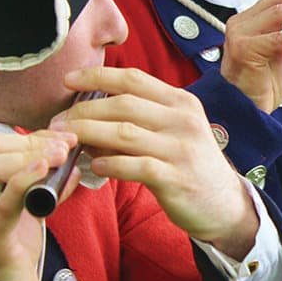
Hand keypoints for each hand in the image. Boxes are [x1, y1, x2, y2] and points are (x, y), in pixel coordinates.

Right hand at [0, 130, 77, 280]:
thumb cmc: (11, 244)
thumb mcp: (24, 205)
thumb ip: (43, 183)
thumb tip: (72, 163)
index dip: (31, 138)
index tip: (63, 139)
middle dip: (30, 143)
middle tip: (64, 148)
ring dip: (29, 156)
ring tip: (59, 157)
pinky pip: (2, 204)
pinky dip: (22, 181)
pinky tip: (43, 170)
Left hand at [54, 67, 258, 259]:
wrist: (223, 204)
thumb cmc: (190, 164)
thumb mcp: (173, 132)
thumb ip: (139, 120)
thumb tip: (89, 117)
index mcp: (181, 102)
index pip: (134, 79)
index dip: (97, 76)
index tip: (68, 80)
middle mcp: (183, 120)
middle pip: (123, 105)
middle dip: (84, 111)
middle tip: (58, 122)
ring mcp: (181, 149)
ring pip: (124, 133)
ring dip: (88, 135)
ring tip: (67, 141)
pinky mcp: (175, 178)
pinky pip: (133, 166)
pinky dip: (109, 164)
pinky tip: (94, 166)